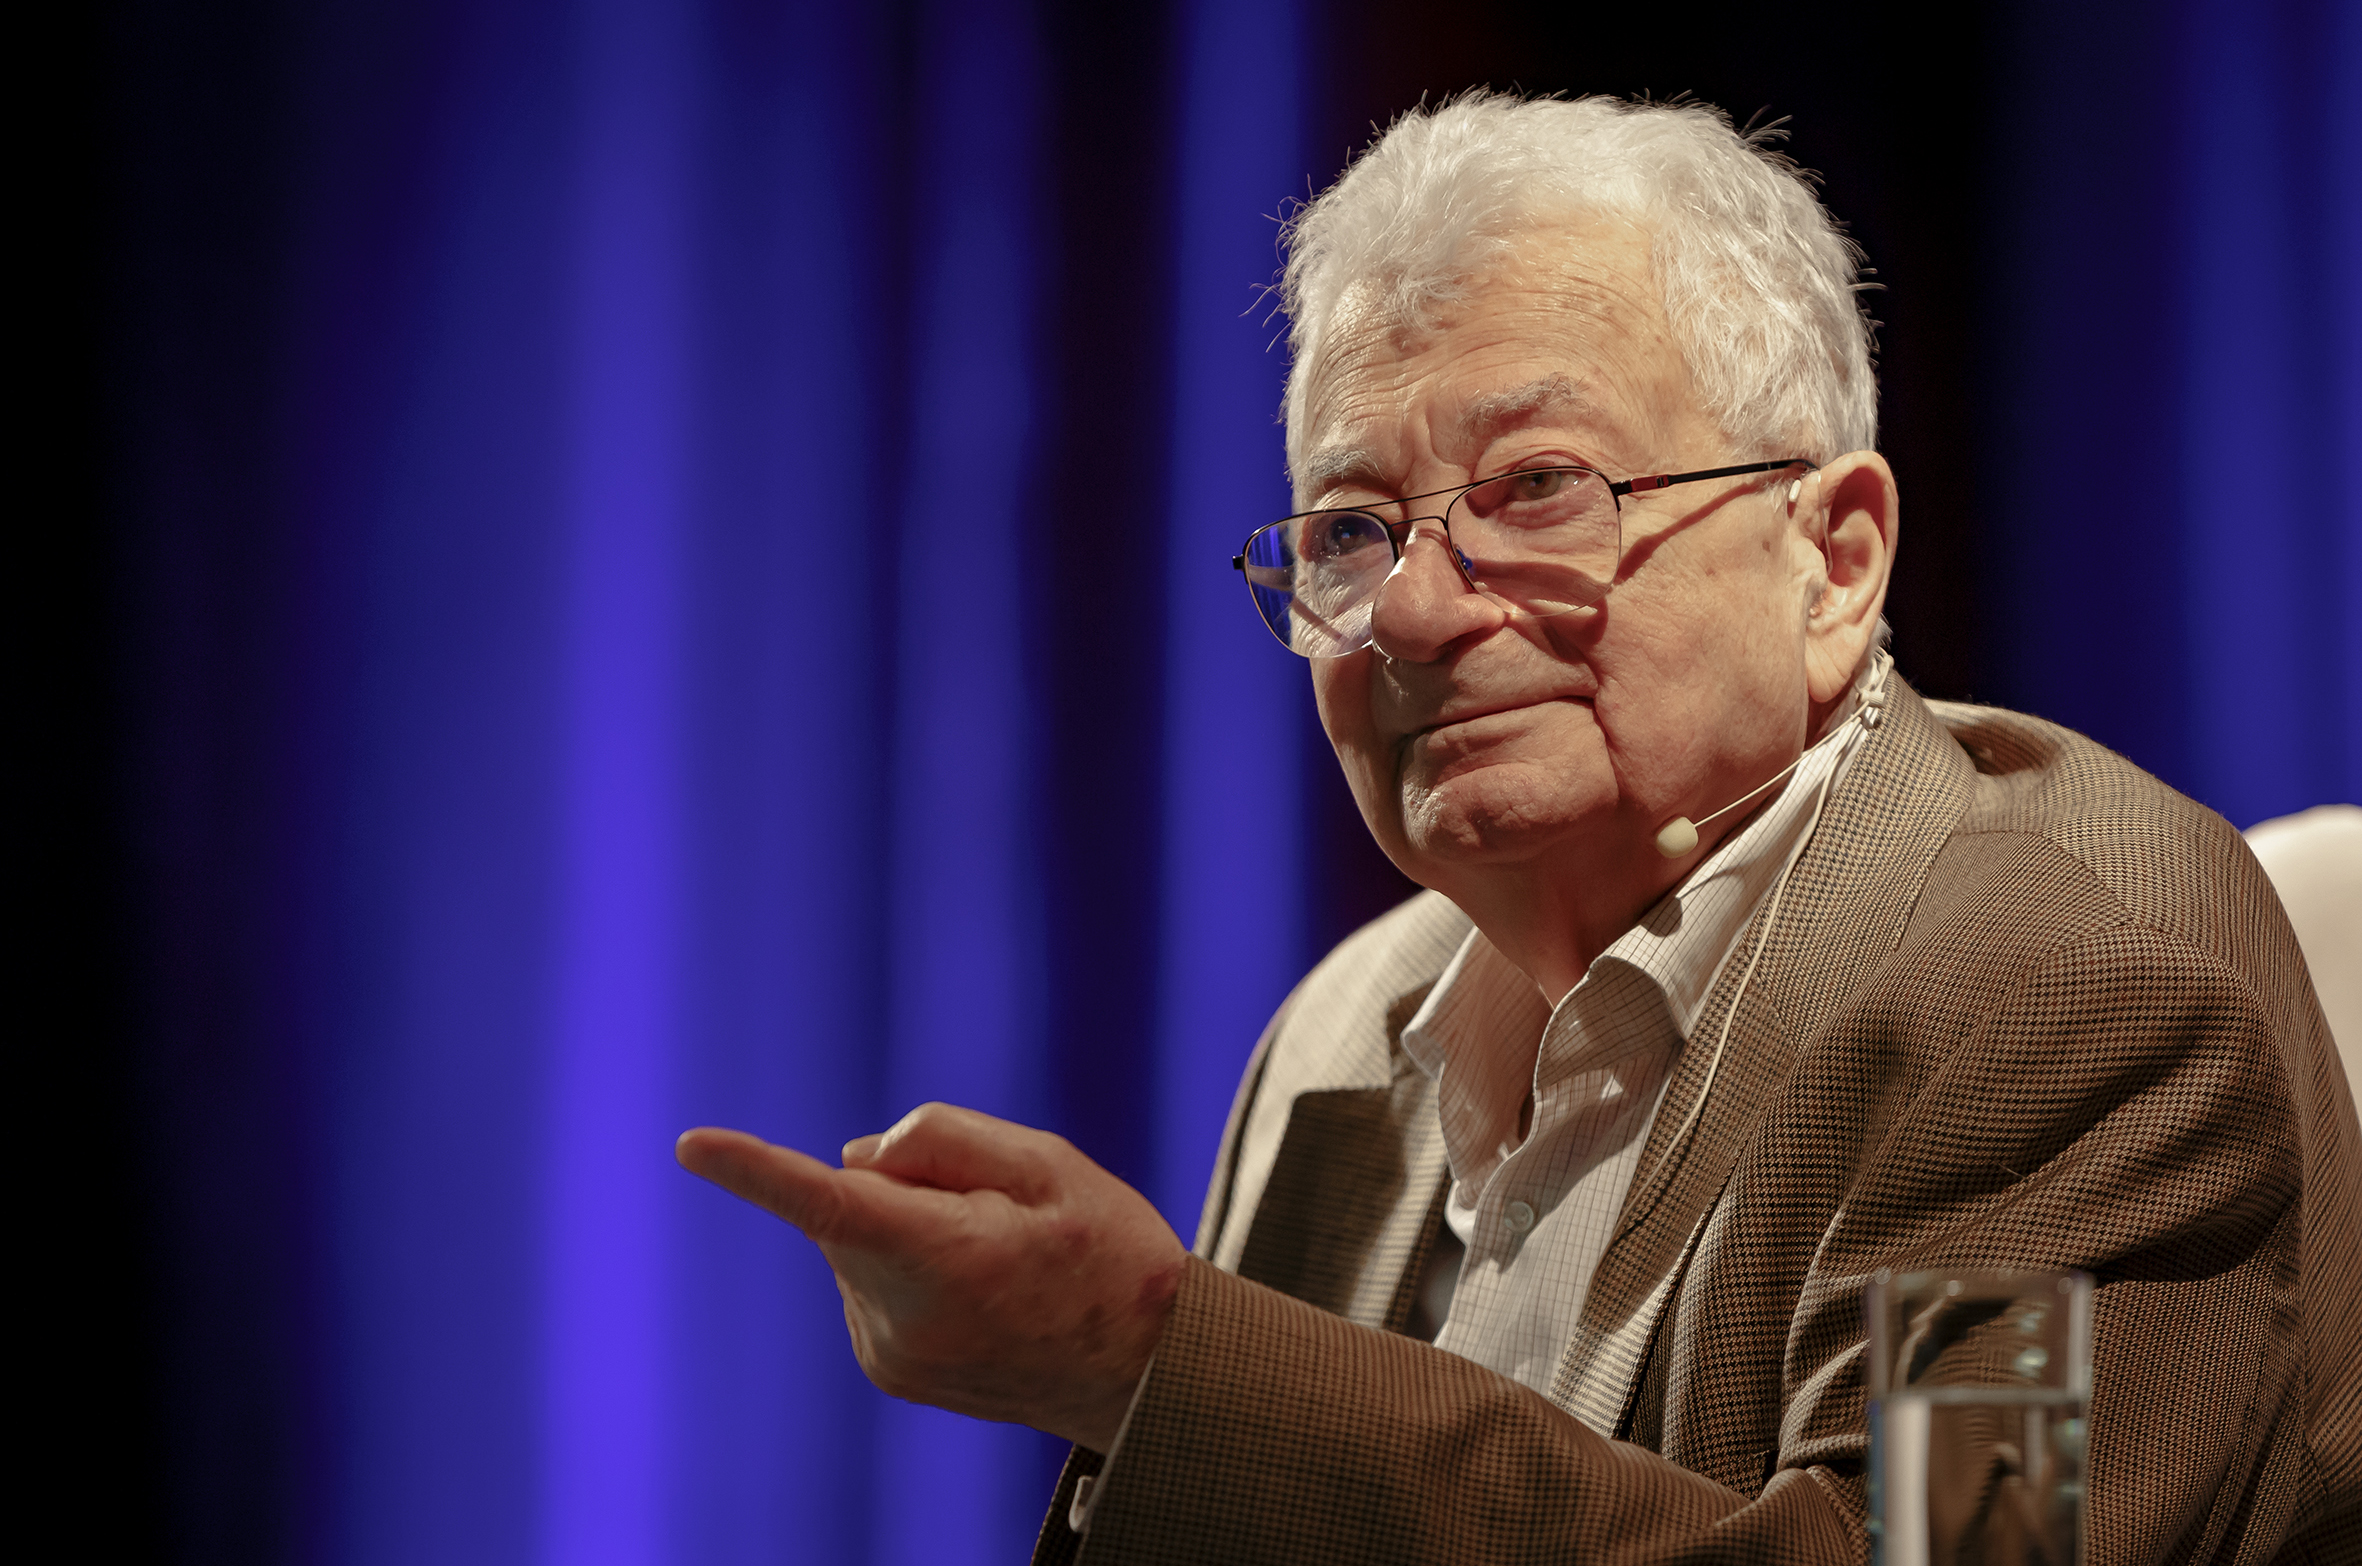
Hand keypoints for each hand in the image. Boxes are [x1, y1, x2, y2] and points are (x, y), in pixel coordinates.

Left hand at [676, 1103, 1185, 1450]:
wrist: (1143, 1372)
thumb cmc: (1106, 1253)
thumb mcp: (1049, 1164)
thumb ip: (942, 1140)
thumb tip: (852, 1158)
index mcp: (949, 1260)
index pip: (832, 1204)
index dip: (756, 1170)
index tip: (692, 1145)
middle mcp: (904, 1318)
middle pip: (856, 1202)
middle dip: (903, 1184)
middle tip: (1000, 1210)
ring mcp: (889, 1354)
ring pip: (858, 1241)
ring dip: (907, 1227)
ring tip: (1001, 1259)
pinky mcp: (887, 1370)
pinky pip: (869, 1280)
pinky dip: (906, 1265)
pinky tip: (979, 1289)